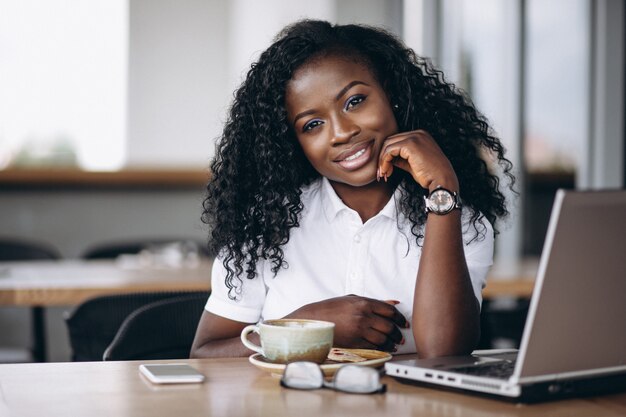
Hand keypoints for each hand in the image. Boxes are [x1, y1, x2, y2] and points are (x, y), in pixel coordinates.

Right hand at [285, 295, 407, 351]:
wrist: (315, 319)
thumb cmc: (332, 308)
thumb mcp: (352, 299)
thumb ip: (374, 301)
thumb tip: (394, 303)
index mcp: (364, 302)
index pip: (390, 311)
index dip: (400, 318)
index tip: (403, 323)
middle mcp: (363, 315)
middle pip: (389, 326)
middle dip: (398, 333)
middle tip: (401, 336)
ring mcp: (359, 329)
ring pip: (383, 338)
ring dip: (391, 342)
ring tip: (394, 344)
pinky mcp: (354, 341)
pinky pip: (373, 346)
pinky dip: (381, 348)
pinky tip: (384, 348)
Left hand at [378, 130, 458, 191]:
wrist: (441, 181)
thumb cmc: (430, 175)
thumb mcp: (413, 164)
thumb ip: (401, 159)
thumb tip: (388, 159)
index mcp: (420, 136)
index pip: (396, 141)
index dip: (387, 155)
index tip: (386, 169)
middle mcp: (418, 133)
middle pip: (390, 141)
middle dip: (383, 157)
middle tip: (382, 172)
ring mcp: (415, 137)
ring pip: (388, 145)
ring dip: (382, 160)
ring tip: (384, 174)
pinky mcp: (411, 144)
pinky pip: (390, 150)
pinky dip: (384, 161)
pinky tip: (387, 171)